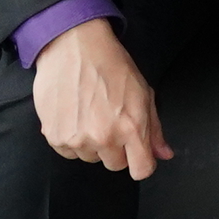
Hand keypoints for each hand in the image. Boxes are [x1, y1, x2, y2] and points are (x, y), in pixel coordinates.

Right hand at [34, 18, 168, 180]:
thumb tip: (164, 154)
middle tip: (112, 122)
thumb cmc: (111, 65)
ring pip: (91, 158)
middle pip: (115, 165)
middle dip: (117, 149)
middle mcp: (104, 137)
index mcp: (131, 127)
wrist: (74, 47)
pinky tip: (76, 116)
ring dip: (93, 144)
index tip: (138, 154)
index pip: (141, 170)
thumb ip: (154, 129)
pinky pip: (69, 153)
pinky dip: (73, 140)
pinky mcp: (54, 137)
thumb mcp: (144, 93)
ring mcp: (77, 139)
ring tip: (91, 114)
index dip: (142, 163)